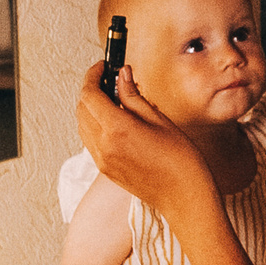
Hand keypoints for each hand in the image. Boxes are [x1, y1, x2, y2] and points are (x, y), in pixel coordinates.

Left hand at [76, 62, 213, 216]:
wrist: (184, 198)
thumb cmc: (181, 160)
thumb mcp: (160, 120)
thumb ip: (134, 96)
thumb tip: (122, 76)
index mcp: (117, 129)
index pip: (89, 94)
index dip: (92, 76)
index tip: (102, 66)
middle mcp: (103, 146)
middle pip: (81, 108)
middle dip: (91, 90)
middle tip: (109, 79)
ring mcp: (102, 160)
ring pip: (82, 125)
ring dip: (90, 108)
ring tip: (112, 99)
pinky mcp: (105, 170)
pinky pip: (90, 141)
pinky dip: (95, 125)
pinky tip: (114, 121)